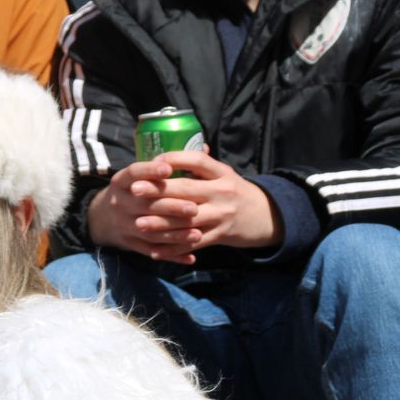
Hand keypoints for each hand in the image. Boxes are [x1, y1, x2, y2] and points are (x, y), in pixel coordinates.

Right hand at [86, 158, 203, 258]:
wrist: (104, 217)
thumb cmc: (133, 190)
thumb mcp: (138, 175)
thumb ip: (166, 163)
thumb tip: (203, 146)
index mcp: (122, 181)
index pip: (134, 172)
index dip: (150, 170)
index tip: (168, 168)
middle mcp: (119, 202)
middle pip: (145, 204)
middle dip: (171, 206)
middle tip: (193, 208)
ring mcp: (123, 224)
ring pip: (151, 230)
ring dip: (175, 234)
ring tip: (198, 234)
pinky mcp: (130, 243)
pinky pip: (152, 251)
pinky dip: (172, 254)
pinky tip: (191, 255)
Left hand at [147, 150, 282, 260]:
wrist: (265, 216)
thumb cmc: (235, 192)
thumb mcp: (224, 174)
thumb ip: (201, 165)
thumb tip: (172, 148)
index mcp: (222, 173)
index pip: (198, 161)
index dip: (175, 159)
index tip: (153, 162)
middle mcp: (222, 192)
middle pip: (187, 189)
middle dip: (159, 190)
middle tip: (135, 190)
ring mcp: (221, 215)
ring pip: (187, 219)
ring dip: (162, 223)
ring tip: (139, 223)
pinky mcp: (220, 236)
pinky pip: (193, 243)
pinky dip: (174, 248)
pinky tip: (155, 251)